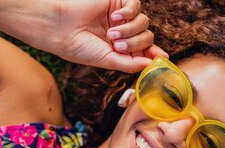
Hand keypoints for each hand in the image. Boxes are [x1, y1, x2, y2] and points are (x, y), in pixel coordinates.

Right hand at [52, 0, 166, 70]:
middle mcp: (124, 32)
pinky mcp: (117, 2)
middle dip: (136, 43)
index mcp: (122, 49)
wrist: (61, 27)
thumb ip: (131, 63)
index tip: (162, 58)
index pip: (146, 51)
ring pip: (143, 22)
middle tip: (117, 45)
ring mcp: (121, 17)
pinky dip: (128, 12)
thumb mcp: (108, 60)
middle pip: (147, 37)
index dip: (155, 54)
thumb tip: (151, 65)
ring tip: (111, 34)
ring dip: (130, 30)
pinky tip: (113, 17)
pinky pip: (135, 5)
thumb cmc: (80, 47)